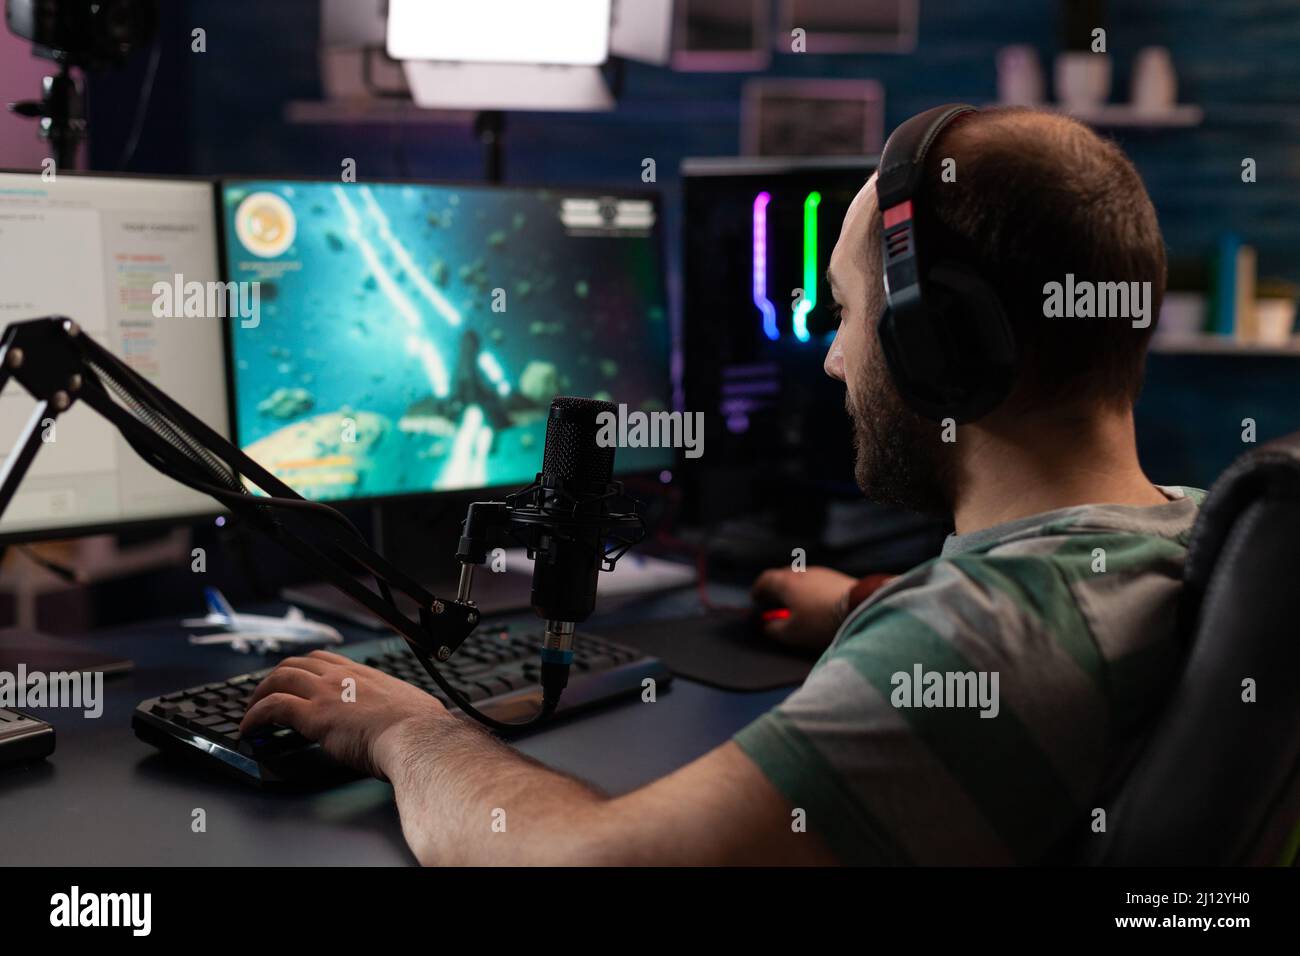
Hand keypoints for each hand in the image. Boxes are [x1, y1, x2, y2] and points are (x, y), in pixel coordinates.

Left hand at [240, 650, 448, 778]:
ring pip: (280, 678)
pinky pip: (273, 707)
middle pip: (298, 662)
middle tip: (268, 692)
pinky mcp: (313, 715)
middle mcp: (342, 677)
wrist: (416, 736)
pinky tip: (249, 727)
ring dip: (260, 693)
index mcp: (365, 674)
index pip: (326, 659)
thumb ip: (399, 707)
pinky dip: (255, 715)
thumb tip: (409, 716)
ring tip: (252, 709)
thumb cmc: (421, 727)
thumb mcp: (411, 706)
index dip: (306, 666)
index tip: (298, 677)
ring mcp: (325, 693)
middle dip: (277, 676)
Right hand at [750, 566, 855, 652]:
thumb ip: (774, 629)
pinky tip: (816, 604)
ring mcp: (820, 572)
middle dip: (776, 589)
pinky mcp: (837, 577)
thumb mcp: (792, 632)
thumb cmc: (819, 620)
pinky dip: (810, 590)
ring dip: (795, 589)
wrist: (859, 607)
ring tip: (796, 605)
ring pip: (801, 578)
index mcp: (785, 582)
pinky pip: (816, 581)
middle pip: (782, 576)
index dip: (758, 590)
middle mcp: (800, 571)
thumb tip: (767, 625)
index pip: (764, 579)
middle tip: (775, 603)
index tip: (756, 599)